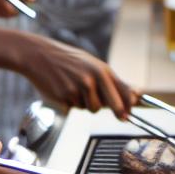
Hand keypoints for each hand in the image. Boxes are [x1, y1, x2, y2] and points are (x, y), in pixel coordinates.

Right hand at [21, 35, 137, 117]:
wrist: (39, 56)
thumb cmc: (69, 60)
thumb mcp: (92, 65)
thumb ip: (111, 81)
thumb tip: (135, 95)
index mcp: (101, 69)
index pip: (121, 90)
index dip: (129, 104)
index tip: (132, 113)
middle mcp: (91, 78)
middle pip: (110, 104)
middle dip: (118, 112)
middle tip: (122, 118)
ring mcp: (78, 88)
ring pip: (92, 108)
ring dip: (88, 104)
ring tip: (77, 89)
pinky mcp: (65, 97)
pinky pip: (75, 108)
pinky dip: (72, 103)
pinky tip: (64, 89)